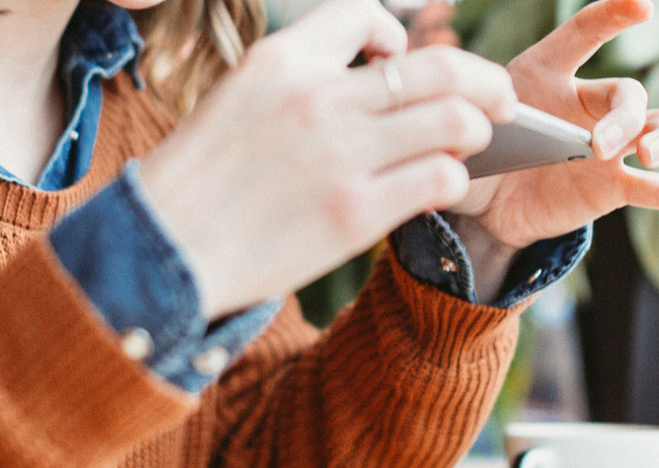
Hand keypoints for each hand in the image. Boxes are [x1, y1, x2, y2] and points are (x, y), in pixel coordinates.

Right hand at [139, 0, 515, 318]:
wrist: (161, 252)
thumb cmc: (196, 184)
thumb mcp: (233, 101)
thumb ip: (299, 81)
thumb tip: (371, 78)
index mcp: (280, 61)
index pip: (367, 16)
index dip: (395, 36)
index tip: (396, 62)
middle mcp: (316, 97)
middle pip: (437, 66)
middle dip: (481, 80)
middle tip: (497, 99)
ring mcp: (340, 155)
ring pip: (454, 118)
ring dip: (474, 129)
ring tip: (469, 145)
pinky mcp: (354, 213)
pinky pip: (439, 177)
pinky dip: (453, 178)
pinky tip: (440, 187)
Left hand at [452, 0, 658, 250]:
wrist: (481, 201)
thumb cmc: (474, 148)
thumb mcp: (460, 129)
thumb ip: (466, 124)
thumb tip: (456, 136)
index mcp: (546, 74)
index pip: (582, 34)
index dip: (612, 17)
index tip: (640, 8)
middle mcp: (588, 104)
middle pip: (627, 96)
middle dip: (622, 119)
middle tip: (598, 145)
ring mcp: (609, 146)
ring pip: (658, 130)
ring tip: (647, 155)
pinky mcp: (615, 186)